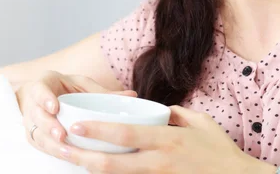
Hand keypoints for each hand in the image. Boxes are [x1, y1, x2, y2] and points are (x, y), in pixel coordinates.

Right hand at [18, 71, 135, 159]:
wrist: (43, 94)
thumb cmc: (65, 87)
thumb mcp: (82, 84)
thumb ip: (102, 91)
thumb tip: (132, 95)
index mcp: (43, 84)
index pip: (38, 90)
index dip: (44, 99)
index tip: (55, 107)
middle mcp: (32, 103)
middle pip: (36, 116)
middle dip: (48, 127)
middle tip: (62, 135)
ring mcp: (30, 121)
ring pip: (36, 134)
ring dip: (51, 144)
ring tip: (67, 151)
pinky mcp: (33, 135)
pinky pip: (39, 145)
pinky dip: (52, 151)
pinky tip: (67, 156)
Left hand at [61, 105, 275, 173]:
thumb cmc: (219, 149)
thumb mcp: (199, 122)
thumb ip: (174, 114)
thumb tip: (157, 110)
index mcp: (167, 139)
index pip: (126, 135)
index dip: (98, 131)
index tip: (76, 125)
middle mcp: (159, 161)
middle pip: (112, 163)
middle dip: (82, 157)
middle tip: (60, 148)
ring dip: (91, 170)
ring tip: (71, 161)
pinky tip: (97, 171)